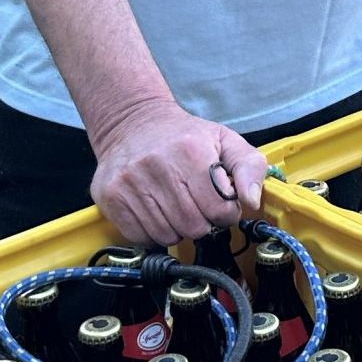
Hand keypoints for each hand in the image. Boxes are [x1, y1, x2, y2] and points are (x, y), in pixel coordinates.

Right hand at [88, 98, 269, 245]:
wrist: (133, 123)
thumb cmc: (185, 136)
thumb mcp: (226, 140)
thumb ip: (250, 167)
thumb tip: (252, 201)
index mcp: (191, 152)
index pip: (219, 209)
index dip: (227, 213)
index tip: (222, 204)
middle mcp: (157, 166)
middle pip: (193, 226)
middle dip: (204, 223)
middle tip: (200, 207)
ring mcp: (129, 183)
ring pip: (166, 235)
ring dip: (178, 230)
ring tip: (178, 207)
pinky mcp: (110, 197)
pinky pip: (140, 237)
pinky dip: (153, 233)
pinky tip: (158, 213)